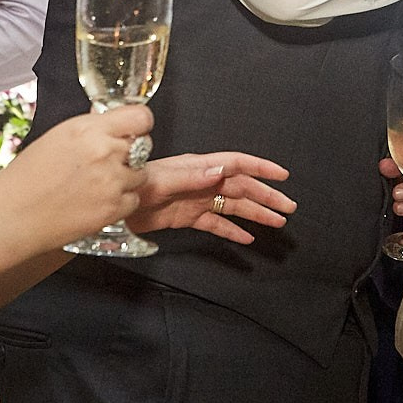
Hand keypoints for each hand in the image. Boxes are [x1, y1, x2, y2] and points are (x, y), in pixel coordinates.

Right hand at [0, 105, 150, 252]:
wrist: (10, 217)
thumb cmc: (24, 180)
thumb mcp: (56, 138)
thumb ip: (89, 130)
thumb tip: (110, 123)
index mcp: (87, 129)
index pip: (140, 117)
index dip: (139, 125)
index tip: (134, 131)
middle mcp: (103, 151)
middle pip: (144, 145)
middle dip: (130, 153)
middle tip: (108, 163)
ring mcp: (111, 181)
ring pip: (142, 174)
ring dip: (127, 178)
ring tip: (98, 185)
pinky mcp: (113, 208)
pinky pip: (134, 199)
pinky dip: (121, 202)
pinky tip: (97, 201)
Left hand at [128, 151, 295, 244]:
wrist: (113, 207)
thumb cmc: (134, 188)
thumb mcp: (162, 181)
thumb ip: (193, 176)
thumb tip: (222, 170)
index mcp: (199, 168)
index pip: (237, 164)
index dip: (261, 168)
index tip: (282, 175)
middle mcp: (201, 181)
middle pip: (241, 187)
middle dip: (266, 196)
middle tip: (288, 207)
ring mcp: (196, 199)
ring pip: (233, 206)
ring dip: (256, 213)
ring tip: (277, 222)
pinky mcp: (187, 216)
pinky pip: (216, 223)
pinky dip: (232, 230)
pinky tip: (247, 238)